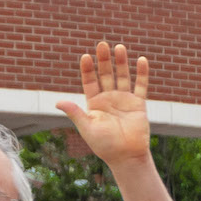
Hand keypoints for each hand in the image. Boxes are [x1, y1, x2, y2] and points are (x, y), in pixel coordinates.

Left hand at [55, 41, 151, 170]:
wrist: (126, 156)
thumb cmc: (104, 145)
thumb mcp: (87, 128)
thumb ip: (75, 113)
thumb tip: (57, 103)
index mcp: (94, 104)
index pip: (90, 82)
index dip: (87, 70)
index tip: (85, 57)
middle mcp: (109, 99)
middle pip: (106, 75)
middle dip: (104, 60)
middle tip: (102, 44)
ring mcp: (124, 100)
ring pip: (123, 76)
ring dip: (121, 62)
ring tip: (119, 47)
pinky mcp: (138, 104)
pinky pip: (141, 85)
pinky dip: (142, 73)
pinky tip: (141, 60)